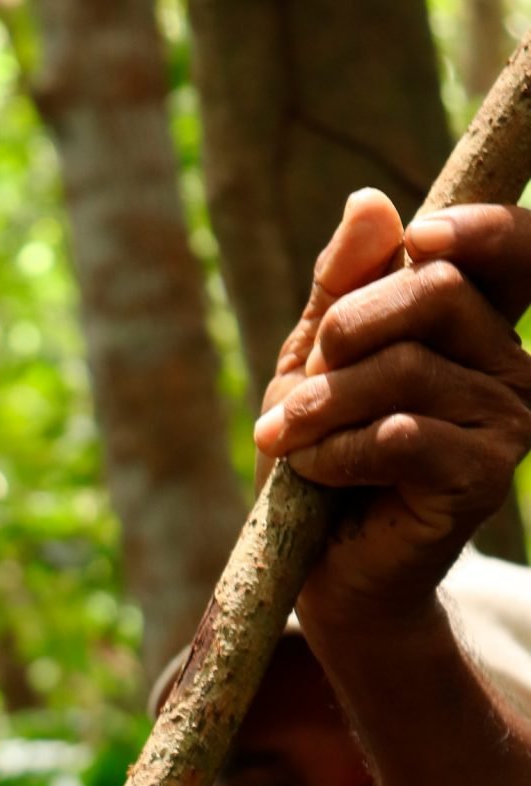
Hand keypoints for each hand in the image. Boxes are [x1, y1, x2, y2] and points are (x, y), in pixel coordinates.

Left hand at [252, 188, 530, 642]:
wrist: (331, 578)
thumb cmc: (325, 462)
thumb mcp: (319, 362)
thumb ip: (342, 286)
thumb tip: (373, 201)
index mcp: (481, 327)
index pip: (513, 250)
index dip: (479, 228)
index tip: (418, 241)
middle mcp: (511, 367)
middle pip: (437, 293)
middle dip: (347, 330)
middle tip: (297, 384)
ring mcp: (507, 424)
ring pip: (407, 369)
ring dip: (325, 402)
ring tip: (285, 436)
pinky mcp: (482, 479)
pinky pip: (400, 435)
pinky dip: (337, 449)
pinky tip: (310, 470)